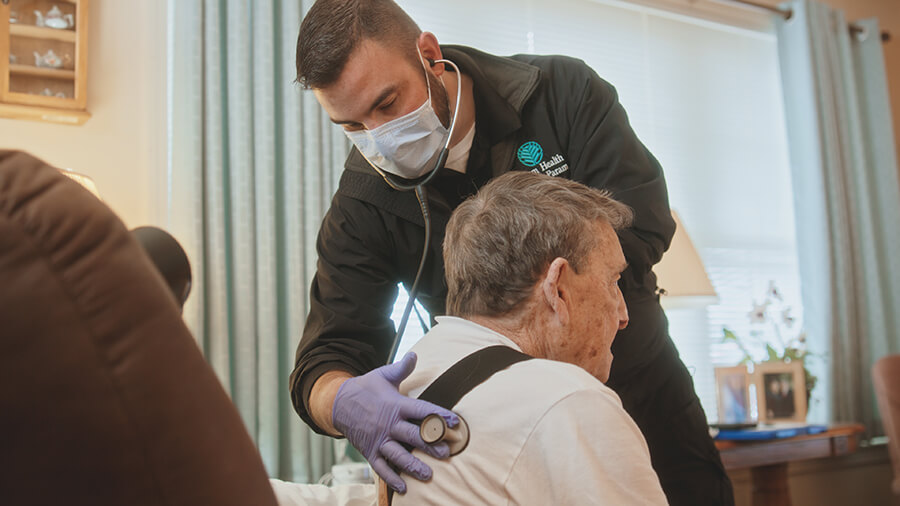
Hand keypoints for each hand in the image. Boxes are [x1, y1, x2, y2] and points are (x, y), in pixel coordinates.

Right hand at [332, 352, 458, 493]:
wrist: (337, 402)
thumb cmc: (365, 388)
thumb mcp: (383, 375)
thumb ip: (401, 368)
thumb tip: (414, 354)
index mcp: (396, 405)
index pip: (421, 410)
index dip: (438, 415)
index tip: (455, 421)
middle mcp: (389, 424)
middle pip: (412, 436)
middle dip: (429, 444)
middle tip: (445, 452)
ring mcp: (379, 439)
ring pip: (398, 455)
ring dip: (413, 465)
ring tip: (428, 474)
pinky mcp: (369, 451)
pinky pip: (381, 467)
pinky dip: (391, 478)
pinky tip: (403, 488)